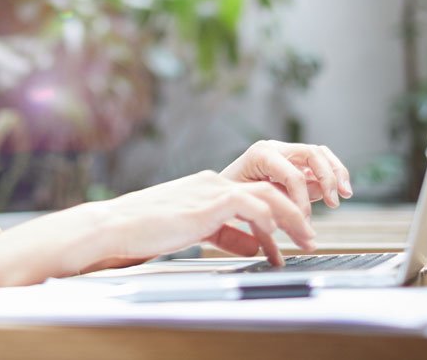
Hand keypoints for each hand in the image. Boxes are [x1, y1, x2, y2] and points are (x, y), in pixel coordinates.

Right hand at [92, 170, 316, 267]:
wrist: (117, 225)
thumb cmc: (145, 230)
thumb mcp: (192, 231)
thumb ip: (225, 234)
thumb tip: (254, 245)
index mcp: (208, 187)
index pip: (254, 196)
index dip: (277, 219)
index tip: (289, 241)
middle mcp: (212, 183)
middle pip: (268, 189)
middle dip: (294, 214)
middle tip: (310, 237)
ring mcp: (210, 190)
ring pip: (265, 193)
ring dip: (291, 217)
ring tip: (305, 238)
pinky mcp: (206, 203)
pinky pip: (247, 203)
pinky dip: (266, 217)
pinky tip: (275, 233)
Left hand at [220, 140, 352, 215]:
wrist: (217, 191)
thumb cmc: (225, 197)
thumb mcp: (243, 206)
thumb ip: (270, 214)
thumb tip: (299, 227)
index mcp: (260, 154)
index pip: (293, 176)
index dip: (304, 201)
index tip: (305, 222)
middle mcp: (274, 148)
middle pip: (312, 154)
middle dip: (327, 179)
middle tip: (333, 203)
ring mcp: (285, 152)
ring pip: (320, 153)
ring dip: (336, 173)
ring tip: (345, 194)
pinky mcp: (293, 162)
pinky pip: (320, 161)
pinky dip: (333, 173)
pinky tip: (340, 192)